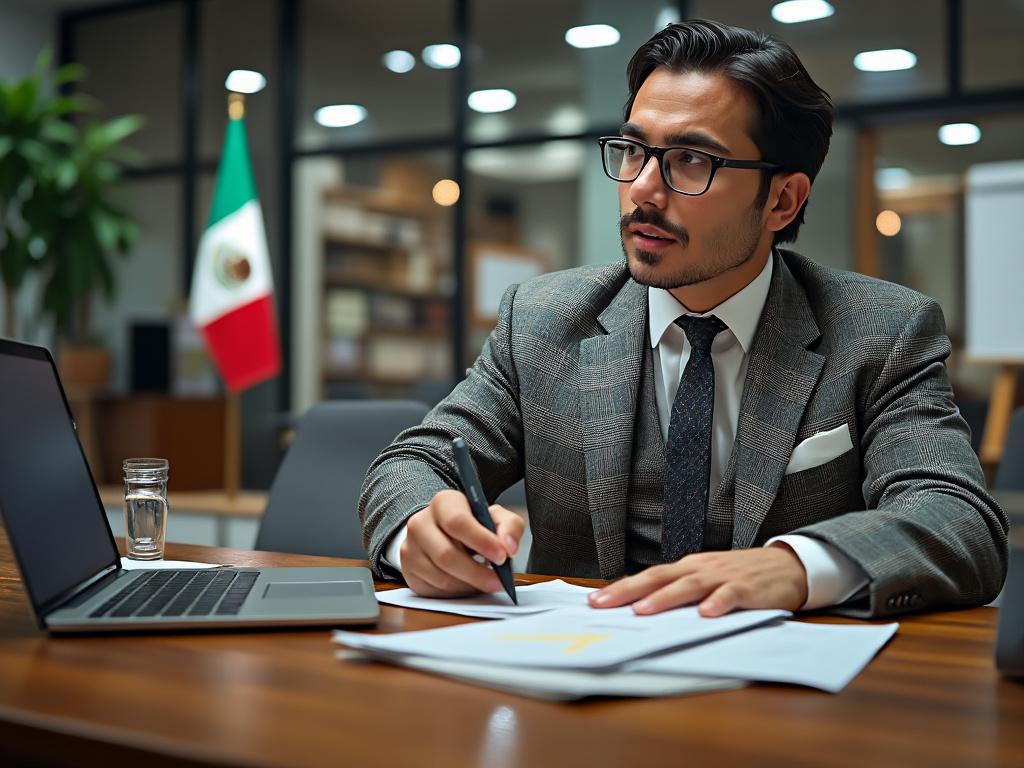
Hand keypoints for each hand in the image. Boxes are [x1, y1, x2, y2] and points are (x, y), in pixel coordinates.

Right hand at [401, 489, 523, 597]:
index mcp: (443, 503)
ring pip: (441, 577)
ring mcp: (410, 548)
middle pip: (446, 554)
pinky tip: (467, 584)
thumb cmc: (473, 524)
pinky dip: (456, 592)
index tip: (502, 556)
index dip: (481, 541)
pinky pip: (434, 590)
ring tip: (484, 581)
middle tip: (498, 581)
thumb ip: (509, 526)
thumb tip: (508, 546)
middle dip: (477, 573)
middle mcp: (420, 523)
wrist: (443, 533)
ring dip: (468, 585)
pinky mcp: (409, 571)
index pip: (457, 521)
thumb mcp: (495, 517)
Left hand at [587, 544, 807, 616]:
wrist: (786, 565)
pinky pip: (730, 595)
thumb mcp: (705, 579)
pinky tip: (705, 614)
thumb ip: (678, 592)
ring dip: (665, 598)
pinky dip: (718, 603)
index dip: (621, 588)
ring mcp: (723, 577)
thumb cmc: (739, 575)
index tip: (594, 601)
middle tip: (604, 604)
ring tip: (644, 610)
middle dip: (629, 591)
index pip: (648, 576)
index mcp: (686, 568)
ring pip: (689, 586)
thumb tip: (642, 609)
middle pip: (659, 578)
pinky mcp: (747, 588)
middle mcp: (700, 569)